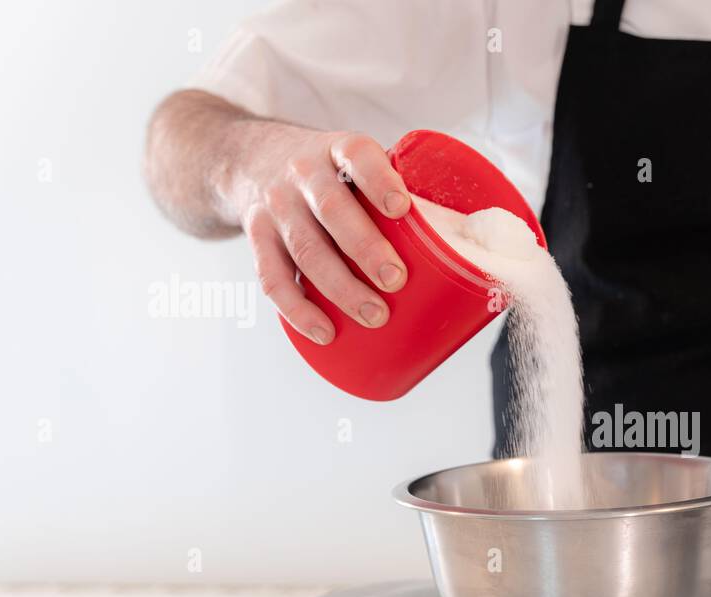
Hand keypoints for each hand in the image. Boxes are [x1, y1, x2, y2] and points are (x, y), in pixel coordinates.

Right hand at [222, 123, 411, 343]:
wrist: (249, 159)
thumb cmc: (327, 172)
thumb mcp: (352, 160)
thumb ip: (392, 188)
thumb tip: (461, 239)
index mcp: (337, 150)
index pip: (358, 157)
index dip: (380, 181)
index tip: (402, 208)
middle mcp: (303, 174)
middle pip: (333, 211)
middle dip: (366, 249)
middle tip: (396, 280)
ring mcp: (277, 207)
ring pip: (306, 250)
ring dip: (341, 288)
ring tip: (375, 316)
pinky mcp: (258, 237)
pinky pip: (273, 278)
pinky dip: (298, 310)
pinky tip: (325, 332)